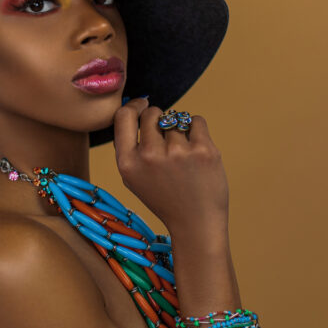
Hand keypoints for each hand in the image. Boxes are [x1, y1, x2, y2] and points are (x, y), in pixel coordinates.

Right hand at [113, 98, 228, 233]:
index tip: (142, 104)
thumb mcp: (133, 179)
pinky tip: (196, 149)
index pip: (123, 117)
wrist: (195, 222)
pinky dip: (196, 129)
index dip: (134, 106)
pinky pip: (196, 120)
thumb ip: (128, 147)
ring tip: (183, 155)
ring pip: (176, 119)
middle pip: (151, 114)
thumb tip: (133, 109)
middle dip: (159, 119)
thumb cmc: (164, 198)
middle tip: (166, 137)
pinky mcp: (204, 150)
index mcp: (127, 164)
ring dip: (180, 130)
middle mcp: (150, 156)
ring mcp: (178, 152)